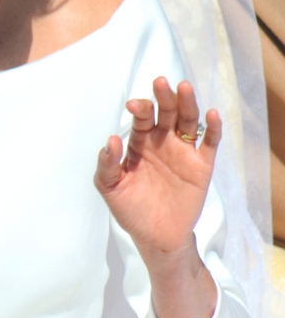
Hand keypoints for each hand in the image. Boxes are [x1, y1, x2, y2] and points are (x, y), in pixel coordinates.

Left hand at [95, 77, 219, 256]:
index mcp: (139, 143)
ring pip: (188, 121)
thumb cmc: (129, 208)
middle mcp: (162, 142)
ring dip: (187, 103)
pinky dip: (212, 128)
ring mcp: (183, 151)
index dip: (140, 110)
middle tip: (160, 82)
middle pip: (166, 112)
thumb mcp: (110, 187)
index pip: (142, 118)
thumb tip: (110, 140)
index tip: (135, 105)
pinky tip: (210, 114)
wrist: (155, 235)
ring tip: (183, 87)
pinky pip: (209, 143)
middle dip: (163, 97)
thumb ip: (106, 164)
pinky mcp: (202, 165)